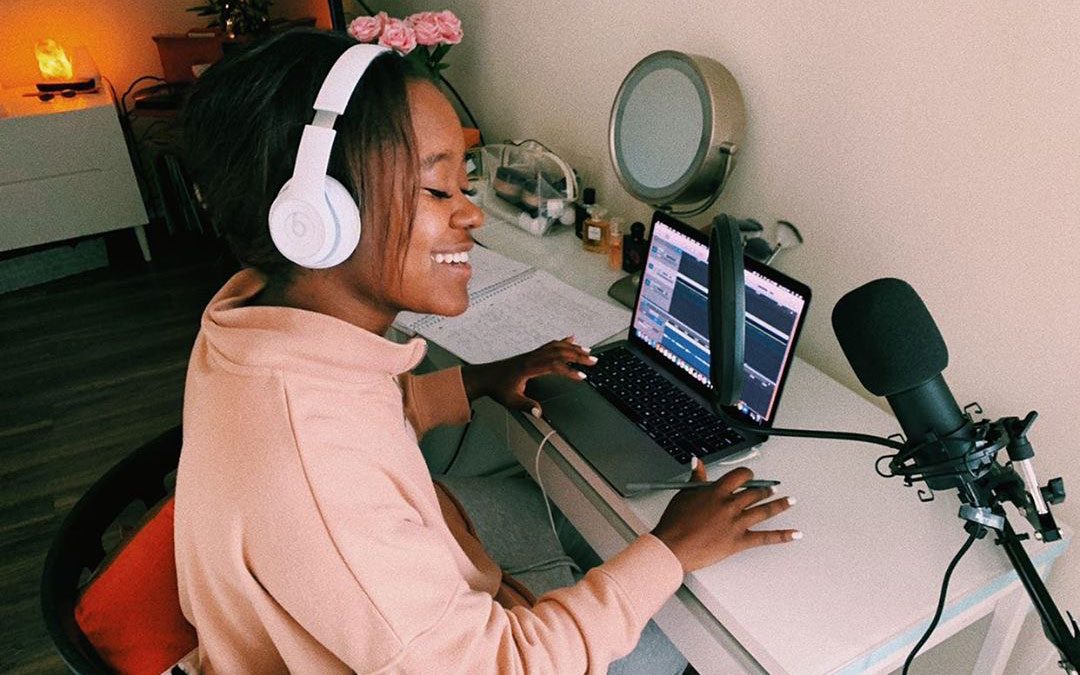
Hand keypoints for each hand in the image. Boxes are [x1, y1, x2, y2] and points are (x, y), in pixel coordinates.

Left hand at [461, 336, 594, 415]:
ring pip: (556, 347)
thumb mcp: (511, 400)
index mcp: (529, 367)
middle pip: (559, 352)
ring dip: (573, 348)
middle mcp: (532, 357)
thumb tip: (539, 412)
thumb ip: (526, 405)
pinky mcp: (532, 354)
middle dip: (577, 356)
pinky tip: (571, 339)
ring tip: (587, 352)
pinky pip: (550, 345)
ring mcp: (532, 354)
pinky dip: (562, 342)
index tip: (582, 376)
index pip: (554, 366)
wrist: (485, 377)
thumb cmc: (497, 388)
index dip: (569, 371)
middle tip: (593, 360)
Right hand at [651, 459, 799, 572]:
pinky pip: (765, 538)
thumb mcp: (684, 495)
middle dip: (765, 490)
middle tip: (773, 489)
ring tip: (789, 501)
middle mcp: (730, 506)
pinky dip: (782, 536)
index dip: (747, 474)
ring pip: (764, 510)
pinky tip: (794, 534)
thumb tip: (697, 463)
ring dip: (779, 504)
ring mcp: (736, 523)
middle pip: (754, 493)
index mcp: (716, 492)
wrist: (673, 547)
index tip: (750, 475)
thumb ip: (696, 478)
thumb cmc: (675, 524)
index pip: (739, 476)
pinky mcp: (739, 541)